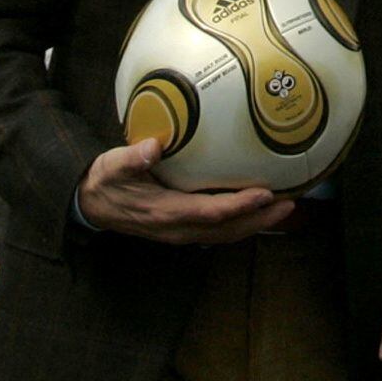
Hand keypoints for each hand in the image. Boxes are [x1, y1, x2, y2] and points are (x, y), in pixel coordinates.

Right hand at [76, 137, 291, 244]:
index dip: (239, 206)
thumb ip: (131, 158)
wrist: (91, 204)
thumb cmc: (106, 180)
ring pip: (225, 234)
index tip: (264, 192)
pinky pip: (218, 231)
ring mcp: (181, 232)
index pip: (209, 213)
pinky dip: (242, 223)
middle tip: (290, 204)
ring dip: (256, 224)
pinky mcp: (183, 229)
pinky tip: (258, 211)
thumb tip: (152, 146)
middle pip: (226, 230)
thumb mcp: (112, 166)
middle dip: (260, 220)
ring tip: (284, 208)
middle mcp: (177, 229)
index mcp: (163, 213)